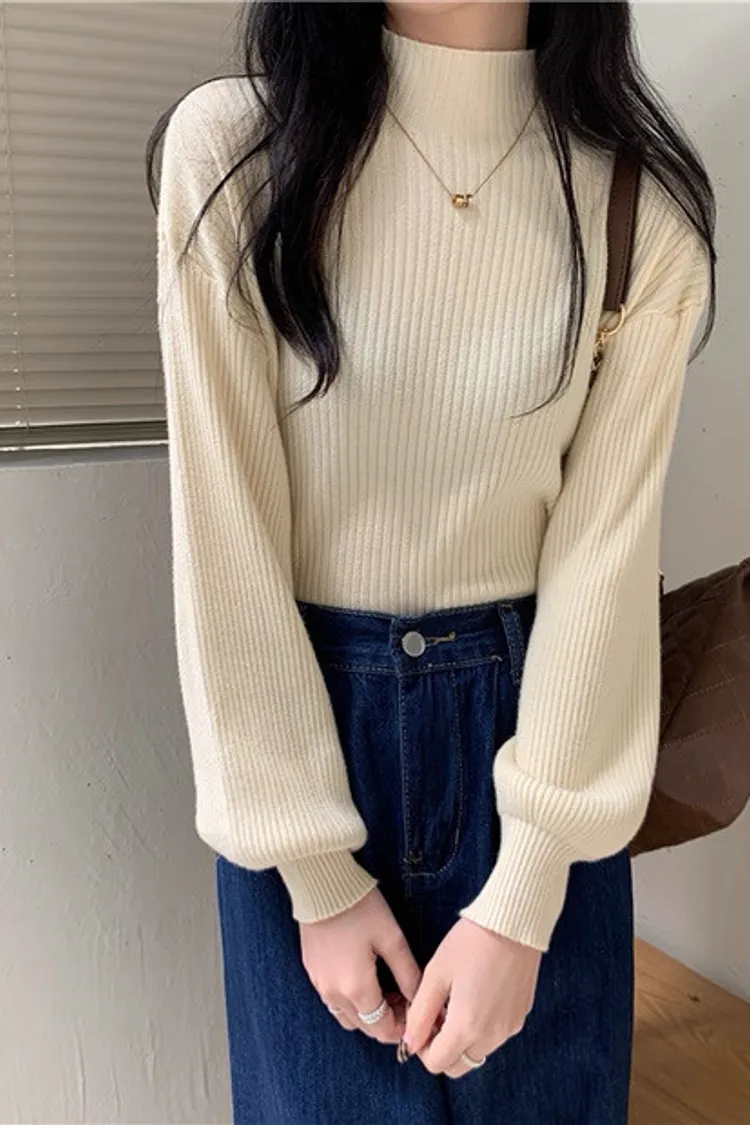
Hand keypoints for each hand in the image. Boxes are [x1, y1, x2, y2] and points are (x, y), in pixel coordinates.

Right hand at [299, 887, 421, 1044]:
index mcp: (356, 988)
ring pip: (348, 1018)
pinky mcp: (312, 973)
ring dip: (368, 1014)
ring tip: (385, 988)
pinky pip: (333, 1002)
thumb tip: (421, 1000)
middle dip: (388, 1021)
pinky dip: (351, 1002)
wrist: (320, 884)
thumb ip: (408, 974)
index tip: (417, 1011)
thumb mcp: (392, 939)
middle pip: (366, 1028)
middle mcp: (334, 995)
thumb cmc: (360, 907)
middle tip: (405, 997)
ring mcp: (319, 985)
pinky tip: (364, 978)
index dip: (404, 1027)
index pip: (383, 1030)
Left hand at [402, 918, 541, 1076]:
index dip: (421, 1048)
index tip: (420, 1021)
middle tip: (436, 1015)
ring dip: (462, 1039)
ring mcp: (510, 1028)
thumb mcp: (436, 974)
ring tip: (455, 1001)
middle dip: (441, 1049)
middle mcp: (492, 1036)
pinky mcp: (521, 1015)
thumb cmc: (469, 943)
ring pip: (478, 1052)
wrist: (513, 923)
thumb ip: (420, 1013)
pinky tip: (476, 995)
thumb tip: (409, 1043)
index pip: (437, 1064)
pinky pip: (495, 1035)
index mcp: (466, 1027)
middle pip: (458, 1065)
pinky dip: (481, 1028)